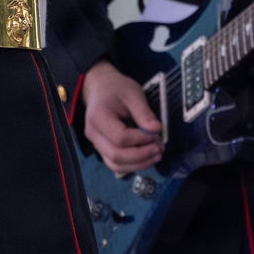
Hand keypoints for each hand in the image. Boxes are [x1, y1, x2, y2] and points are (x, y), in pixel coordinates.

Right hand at [82, 59, 162, 173]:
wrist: (100, 87)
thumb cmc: (116, 88)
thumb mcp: (133, 94)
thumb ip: (144, 112)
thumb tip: (157, 129)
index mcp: (98, 116)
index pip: (120, 137)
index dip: (141, 139)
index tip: (156, 133)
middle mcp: (93, 133)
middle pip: (116, 155)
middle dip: (141, 156)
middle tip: (160, 149)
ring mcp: (95, 143)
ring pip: (115, 164)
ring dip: (138, 164)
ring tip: (156, 156)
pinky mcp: (101, 148)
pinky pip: (114, 164)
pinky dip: (131, 165)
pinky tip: (146, 159)